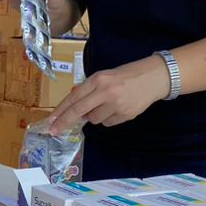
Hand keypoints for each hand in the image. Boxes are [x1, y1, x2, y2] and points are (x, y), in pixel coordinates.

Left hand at [48, 55, 170, 133]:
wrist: (155, 77)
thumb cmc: (126, 75)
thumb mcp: (104, 76)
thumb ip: (88, 89)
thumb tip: (72, 104)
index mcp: (99, 80)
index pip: (75, 98)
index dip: (61, 110)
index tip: (51, 120)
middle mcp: (106, 92)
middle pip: (79, 111)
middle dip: (64, 122)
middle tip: (54, 131)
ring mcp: (117, 105)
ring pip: (94, 120)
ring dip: (94, 116)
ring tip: (106, 105)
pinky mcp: (126, 115)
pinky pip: (108, 123)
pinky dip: (107, 118)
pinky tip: (117, 108)